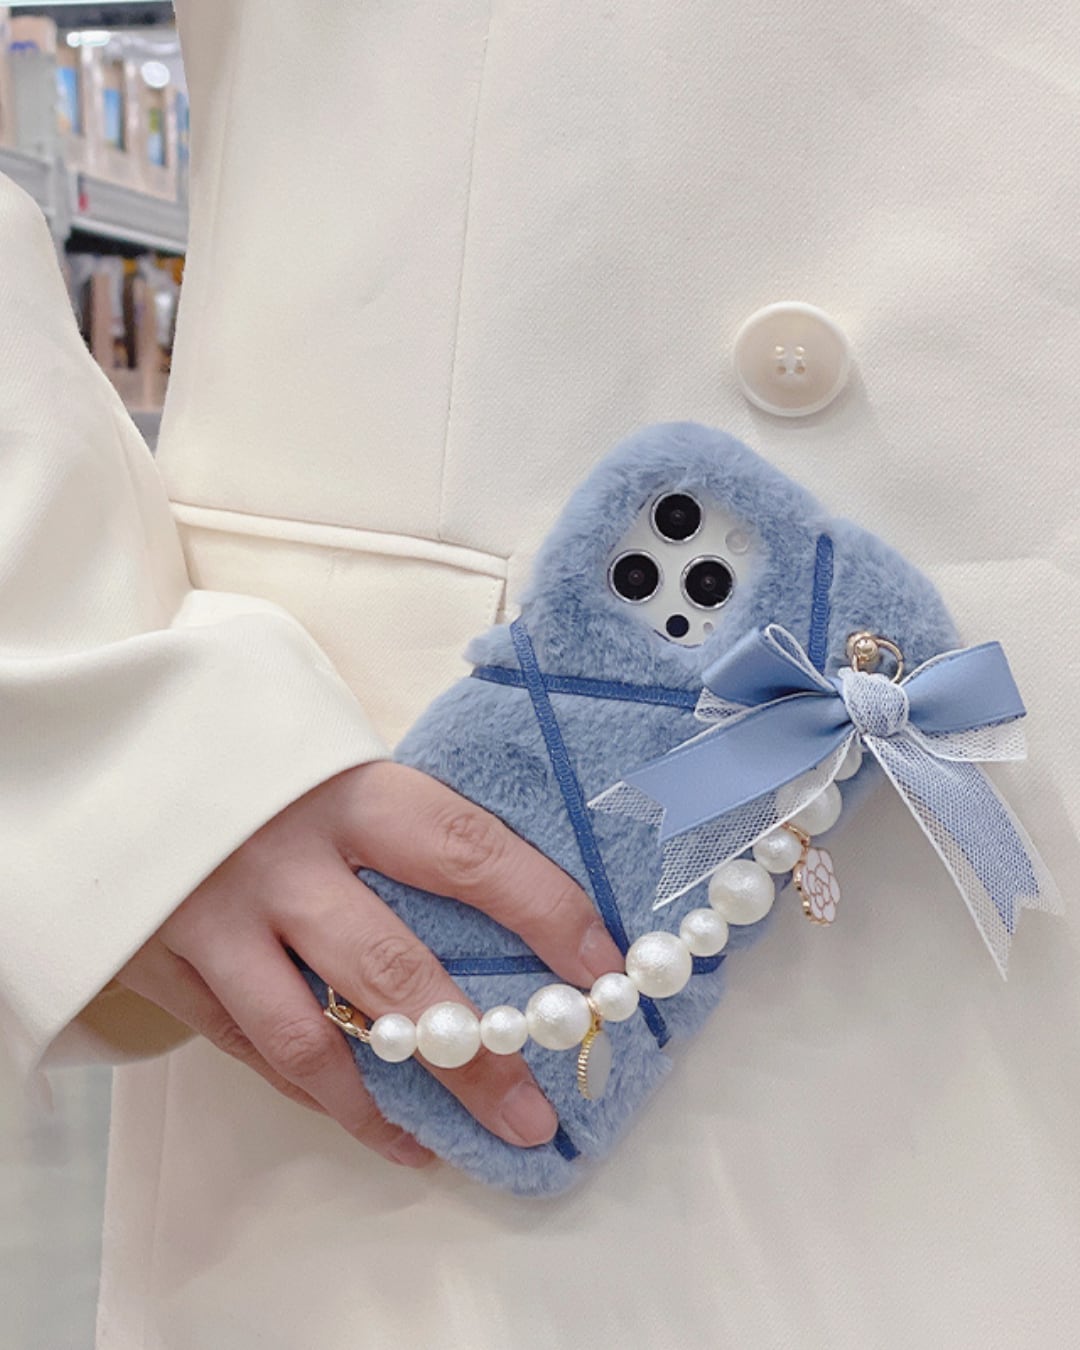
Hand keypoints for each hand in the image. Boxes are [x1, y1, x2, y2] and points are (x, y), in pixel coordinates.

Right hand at [116, 761, 623, 1169]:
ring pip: (311, 1038)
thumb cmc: (247, 746)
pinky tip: (374, 1125)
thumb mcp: (327, 748)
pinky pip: (250, 1049)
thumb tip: (525, 885)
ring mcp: (216, 919)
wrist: (97, 743)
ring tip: (456, 1144)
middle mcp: (283, 859)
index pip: (469, 854)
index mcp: (343, 790)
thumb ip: (403, 814)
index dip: (546, 916)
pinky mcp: (165, 964)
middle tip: (536, 1114)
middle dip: (477, 1055)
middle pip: (396, 972)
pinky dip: (316, 1096)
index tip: (607, 970)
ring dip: (390, 1104)